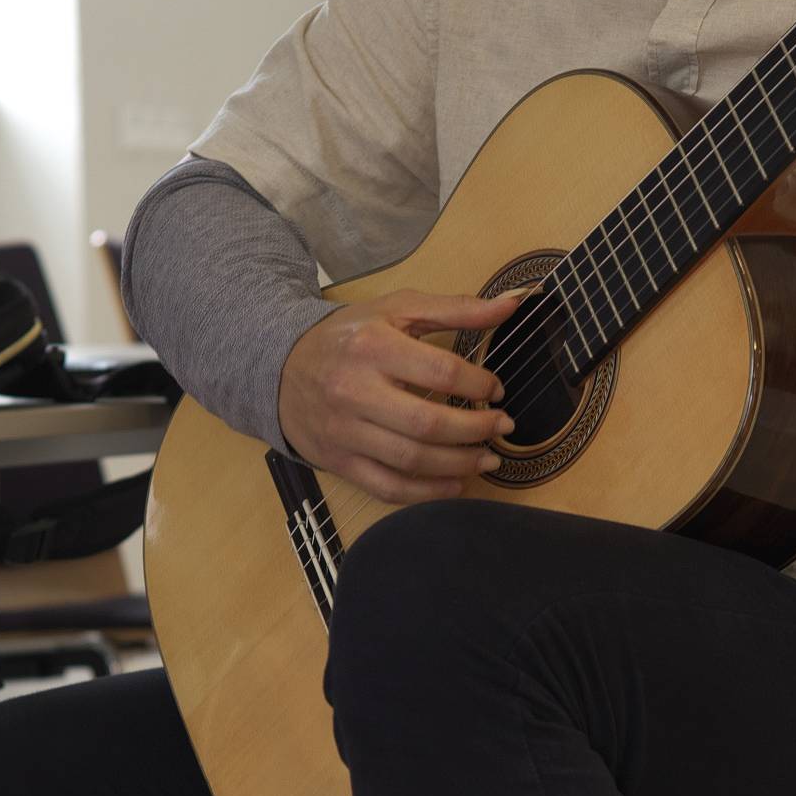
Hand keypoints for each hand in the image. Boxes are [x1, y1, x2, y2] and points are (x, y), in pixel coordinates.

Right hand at [277, 288, 524, 504]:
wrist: (280, 368)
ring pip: (411, 460)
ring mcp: (345, 431)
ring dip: (460, 465)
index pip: (440, 372)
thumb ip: (457, 308)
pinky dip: (428, 493)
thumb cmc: (349, 337)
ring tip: (488, 459)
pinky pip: (389, 488)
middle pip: (428, 423)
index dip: (479, 385)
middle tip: (503, 427)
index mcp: (372, 347)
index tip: (496, 391)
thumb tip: (515, 302)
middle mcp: (355, 391)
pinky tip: (455, 484)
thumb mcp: (397, 310)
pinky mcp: (339, 461)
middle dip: (476, 430)